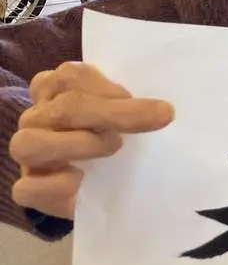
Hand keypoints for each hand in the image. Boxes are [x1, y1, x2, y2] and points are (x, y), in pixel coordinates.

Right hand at [10, 62, 173, 219]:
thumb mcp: (122, 114)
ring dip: (80, 144)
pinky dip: (53, 185)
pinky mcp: (28, 188)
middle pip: (65, 108)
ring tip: (113, 148)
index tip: (153, 103)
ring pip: (32, 143)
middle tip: (160, 118)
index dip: (110, 88)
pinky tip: (78, 182)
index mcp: (54, 89)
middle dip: (116, 114)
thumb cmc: (111, 139)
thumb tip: (163, 108)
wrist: (101, 184)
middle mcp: (35, 117)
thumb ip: (129, 104)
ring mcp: (27, 153)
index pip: (71, 75)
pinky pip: (27, 188)